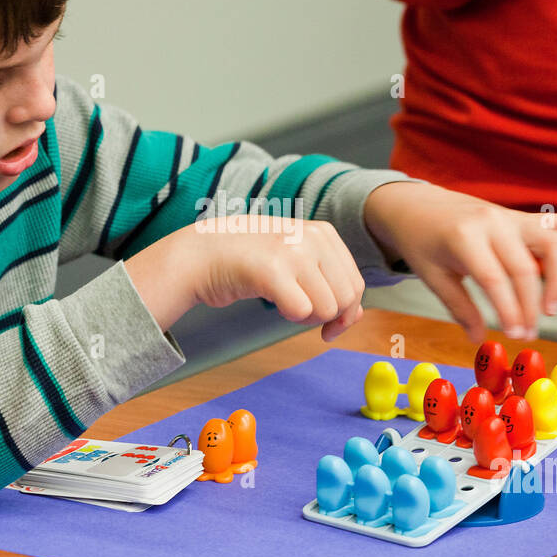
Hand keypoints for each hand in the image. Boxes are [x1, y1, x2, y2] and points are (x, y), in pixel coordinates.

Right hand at [124, 216, 365, 341]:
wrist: (200, 253)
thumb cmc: (249, 261)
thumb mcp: (297, 259)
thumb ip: (328, 281)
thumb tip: (356, 315)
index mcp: (323, 232)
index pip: (355, 283)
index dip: (345, 312)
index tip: (327, 324)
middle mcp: (312, 237)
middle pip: (347, 299)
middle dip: (328, 317)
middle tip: (301, 315)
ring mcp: (292, 252)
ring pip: (328, 308)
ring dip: (306, 317)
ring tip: (284, 303)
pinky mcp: (271, 271)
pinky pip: (302, 311)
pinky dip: (290, 316)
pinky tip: (274, 304)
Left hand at [362, 182, 556, 341]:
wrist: (417, 204)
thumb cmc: (422, 243)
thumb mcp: (432, 277)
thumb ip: (460, 309)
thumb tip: (481, 340)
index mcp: (464, 237)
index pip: (495, 279)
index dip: (509, 310)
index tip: (516, 336)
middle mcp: (492, 222)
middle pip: (524, 268)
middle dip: (530, 306)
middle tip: (528, 334)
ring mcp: (510, 216)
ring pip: (551, 242)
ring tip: (551, 309)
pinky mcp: (521, 216)